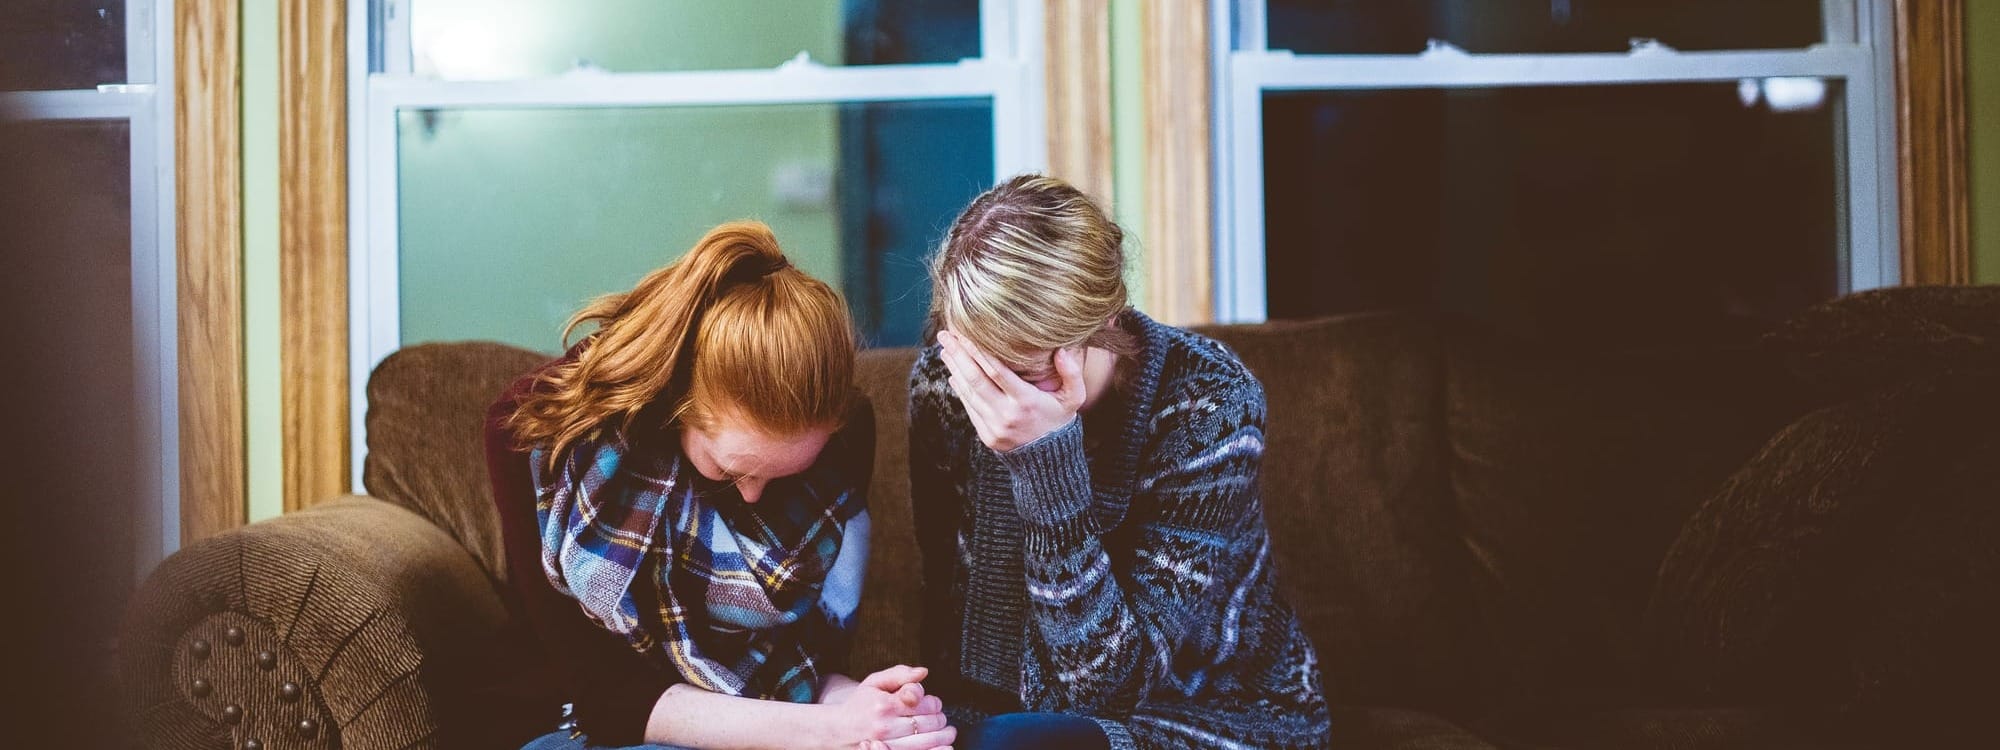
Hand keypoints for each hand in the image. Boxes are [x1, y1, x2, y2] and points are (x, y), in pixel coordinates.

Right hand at [824, 665, 954, 749]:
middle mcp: (885, 727)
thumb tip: (923, 672)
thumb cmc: (858, 705)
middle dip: (940, 719)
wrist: (837, 730)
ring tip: (947, 732)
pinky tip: (943, 746)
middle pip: (928, 724)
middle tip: (940, 718)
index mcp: (884, 705)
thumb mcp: (874, 682)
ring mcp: (886, 744)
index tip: (933, 704)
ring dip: (942, 736)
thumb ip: (900, 675)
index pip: (923, 703)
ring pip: (926, 742)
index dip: (934, 703)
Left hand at [937, 329, 1084, 452]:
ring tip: (946, 350)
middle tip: (946, 335)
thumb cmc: (1060, 420)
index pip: (997, 371)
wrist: (1049, 460)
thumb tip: (1062, 350)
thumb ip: (1072, 374)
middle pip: (976, 379)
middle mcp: (1007, 414)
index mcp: (1026, 401)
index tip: (965, 333)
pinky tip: (954, 373)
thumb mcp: (1074, 398)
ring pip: (969, 392)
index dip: (978, 351)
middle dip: (959, 355)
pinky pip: (969, 407)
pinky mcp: (986, 435)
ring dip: (955, 369)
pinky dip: (960, 389)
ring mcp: (994, 426)